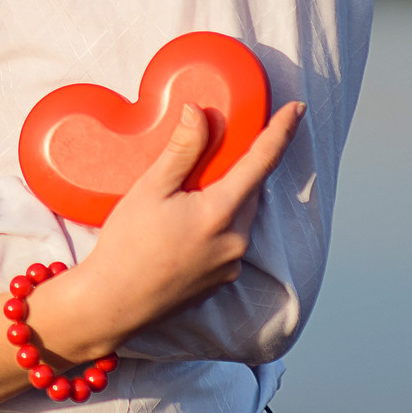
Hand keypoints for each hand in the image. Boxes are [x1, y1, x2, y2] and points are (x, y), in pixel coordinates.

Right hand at [36, 101, 305, 363]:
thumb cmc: (127, 245)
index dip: (282, 131)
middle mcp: (236, 240)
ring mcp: (231, 265)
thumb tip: (199, 112)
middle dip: (244, 167)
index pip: (262, 161)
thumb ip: (182, 149)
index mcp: (221, 212)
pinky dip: (219, 224)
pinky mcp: (221, 281)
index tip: (298, 109)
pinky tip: (187, 225)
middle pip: (252, 190)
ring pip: (242, 216)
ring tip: (195, 190)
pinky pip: (231, 241)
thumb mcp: (150, 189)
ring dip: (230, 197)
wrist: (113, 303)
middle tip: (223, 148)